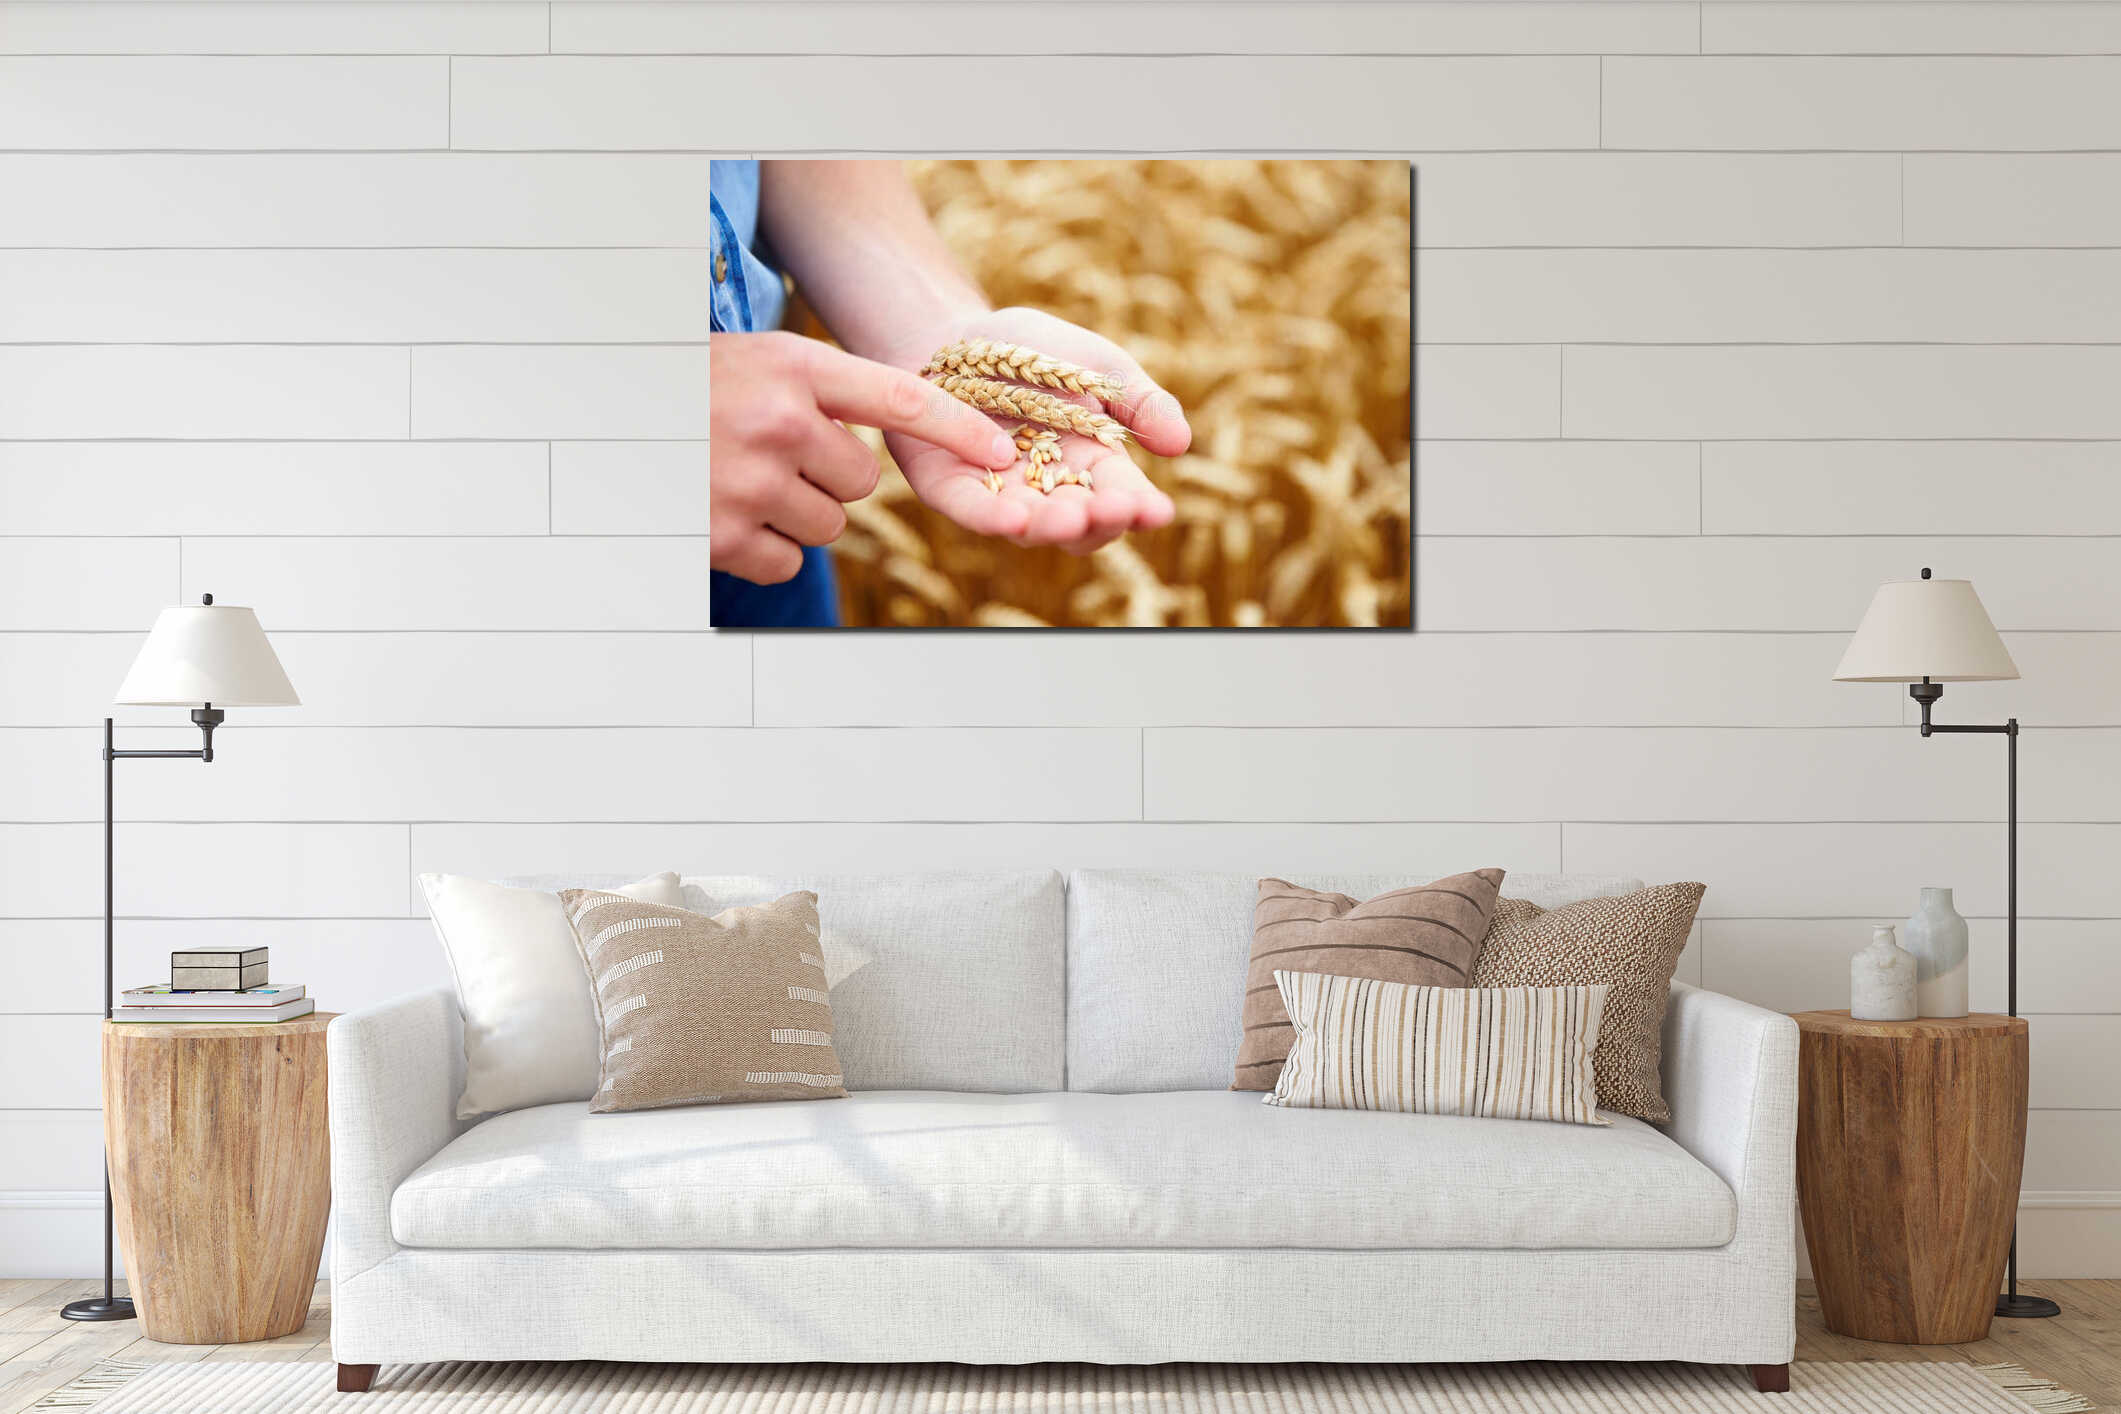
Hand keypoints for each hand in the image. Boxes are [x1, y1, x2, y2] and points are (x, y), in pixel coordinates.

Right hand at [710, 331, 1018, 584]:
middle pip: (861, 481)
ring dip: (797, 514)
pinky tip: (727, 515)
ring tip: (742, 481)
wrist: (601, 416)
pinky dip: (765, 550)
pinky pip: (788, 562)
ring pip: (829, 525)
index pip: (901, 400)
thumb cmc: (690, 388)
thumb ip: (823, 391)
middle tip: (774, 456)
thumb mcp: (756, 362)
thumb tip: (900, 440)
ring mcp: (751, 481)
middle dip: (829, 478)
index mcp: (791, 366)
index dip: (960, 430)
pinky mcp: (724, 535)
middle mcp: (777, 421)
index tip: (1003, 456)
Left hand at [878, 307, 1188, 554]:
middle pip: (1080, 525)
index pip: (1122, 497)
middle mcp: (1049, 490)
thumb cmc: (1033, 351)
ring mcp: (999, 494)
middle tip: (1113, 510)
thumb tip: (1181, 444)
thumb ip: (1138, 401)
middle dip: (1098, 520)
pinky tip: (1013, 518)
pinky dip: (992, 518)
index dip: (1140, 507)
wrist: (955, 335)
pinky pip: (972, 511)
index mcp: (1092, 463)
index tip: (1158, 511)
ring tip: (1069, 518)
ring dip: (1051, 526)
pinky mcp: (950, 487)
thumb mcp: (1098, 366)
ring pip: (1030, 526)